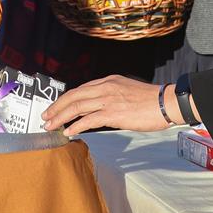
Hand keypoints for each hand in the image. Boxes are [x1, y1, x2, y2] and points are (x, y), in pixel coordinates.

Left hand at [42, 74, 174, 136]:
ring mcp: (109, 99)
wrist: (167, 103)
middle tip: (45, 117)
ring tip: (50, 126)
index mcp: (109, 81)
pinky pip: (88, 119)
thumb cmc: (151, 100)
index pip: (80, 89)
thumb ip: (111, 96)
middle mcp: (106, 87)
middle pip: (74, 96)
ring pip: (77, 106)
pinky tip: (68, 132)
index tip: (55, 108)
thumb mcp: (127, 91)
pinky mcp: (113, 113)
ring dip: (60, 117)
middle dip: (56, 107)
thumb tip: (98, 109)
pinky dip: (75, 126)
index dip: (65, 99)